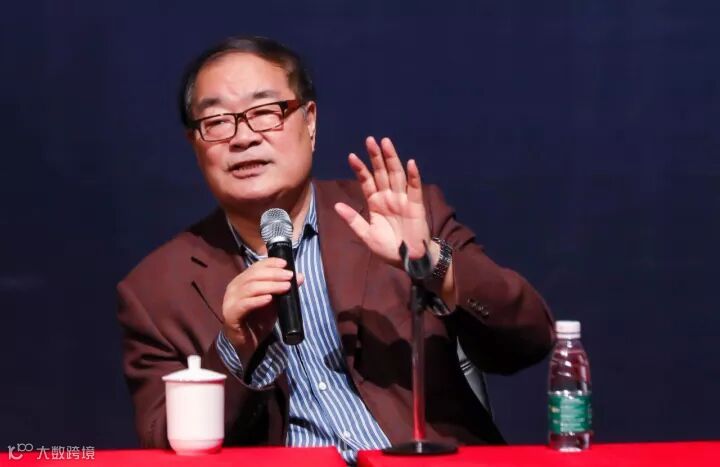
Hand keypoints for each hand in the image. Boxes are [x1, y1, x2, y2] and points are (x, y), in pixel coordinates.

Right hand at [222, 258, 304, 365]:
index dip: (271, 263)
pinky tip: (269, 299)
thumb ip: (282, 289)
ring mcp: (230, 301)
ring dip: (270, 286)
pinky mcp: (230, 314)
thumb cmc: (259, 321)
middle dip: (274, 274)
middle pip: (254, 275)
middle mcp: (234, 288)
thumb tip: (300, 276)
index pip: (256, 267)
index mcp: (242, 281)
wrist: (248, 344)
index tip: (286, 264)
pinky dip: (258, 300)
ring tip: (285, 287)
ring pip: (250, 288)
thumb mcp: (274, 302)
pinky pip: (244, 304)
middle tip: (290, 276)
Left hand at [335, 136, 430, 266]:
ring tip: (386, 143)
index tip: (351, 156)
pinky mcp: (416, 205)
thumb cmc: (388, 248)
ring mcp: (402, 199)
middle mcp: (389, 197)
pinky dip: (413, 176)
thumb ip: (353, 220)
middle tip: (370, 140)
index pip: (367, 181)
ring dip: (392, 159)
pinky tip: (410, 163)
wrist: (408, 260)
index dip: (360, 169)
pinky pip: (415, 188)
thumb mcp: (366, 235)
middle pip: (382, 172)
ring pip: (396, 175)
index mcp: (376, 203)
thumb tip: (337, 205)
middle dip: (376, 157)